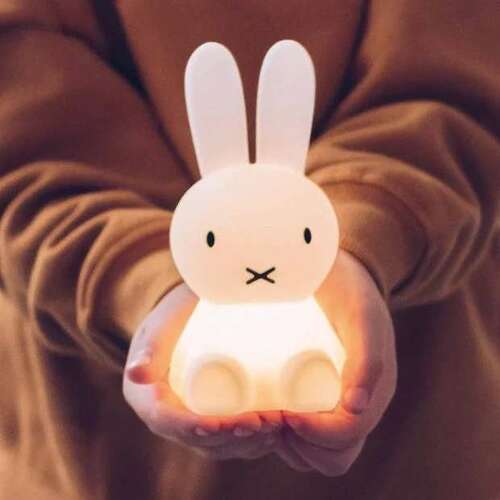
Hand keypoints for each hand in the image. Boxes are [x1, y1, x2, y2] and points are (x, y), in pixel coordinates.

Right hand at [123, 283, 282, 459]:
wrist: (194, 310)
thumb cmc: (178, 312)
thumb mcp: (164, 324)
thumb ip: (152, 345)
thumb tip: (136, 374)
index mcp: (144, 398)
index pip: (168, 422)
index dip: (194, 428)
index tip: (223, 423)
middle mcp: (165, 416)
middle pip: (197, 439)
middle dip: (232, 437)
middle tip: (264, 421)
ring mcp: (190, 418)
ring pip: (217, 445)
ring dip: (248, 442)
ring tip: (275, 425)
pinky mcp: (210, 415)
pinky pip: (228, 440)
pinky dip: (252, 442)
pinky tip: (274, 435)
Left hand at [275, 249, 396, 475]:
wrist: (340, 273)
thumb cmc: (350, 290)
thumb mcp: (361, 316)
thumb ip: (367, 355)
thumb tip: (356, 406)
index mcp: (374, 392)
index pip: (345, 437)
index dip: (313, 434)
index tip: (281, 411)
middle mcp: (359, 405)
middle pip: (332, 455)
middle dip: (299, 444)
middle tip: (268, 415)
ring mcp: (339, 402)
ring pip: (316, 451)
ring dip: (289, 445)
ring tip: (263, 415)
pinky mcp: (321, 395)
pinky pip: (307, 434)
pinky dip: (286, 436)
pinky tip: (265, 412)